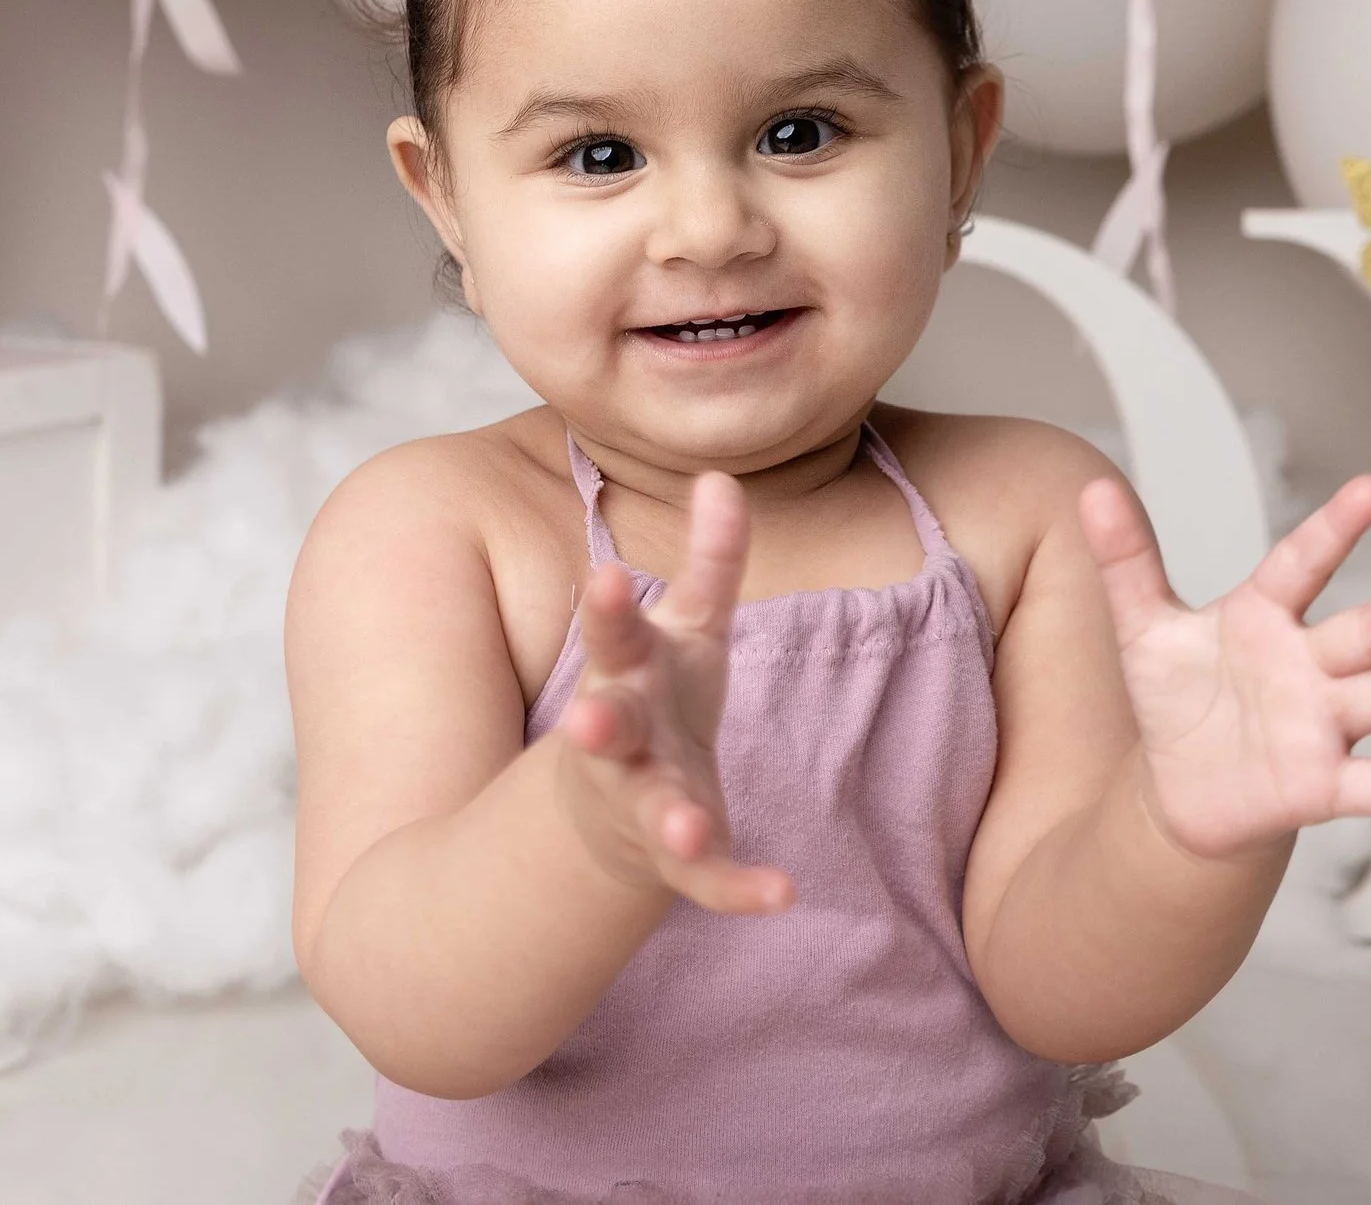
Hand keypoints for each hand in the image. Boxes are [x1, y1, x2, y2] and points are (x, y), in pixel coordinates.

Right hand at [552, 471, 794, 915]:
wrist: (614, 804)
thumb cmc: (659, 692)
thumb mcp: (690, 627)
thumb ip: (711, 560)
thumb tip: (721, 476)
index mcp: (627, 668)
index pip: (614, 631)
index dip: (611, 606)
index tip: (610, 576)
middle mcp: (624, 735)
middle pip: (609, 724)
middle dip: (599, 721)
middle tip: (589, 720)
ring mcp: (645, 796)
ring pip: (651, 807)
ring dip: (668, 815)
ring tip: (692, 825)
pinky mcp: (678, 853)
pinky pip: (704, 876)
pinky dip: (738, 888)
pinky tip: (781, 894)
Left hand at [1080, 473, 1370, 863]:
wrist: (1180, 789)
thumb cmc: (1175, 698)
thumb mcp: (1143, 628)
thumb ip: (1126, 560)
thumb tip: (1090, 492)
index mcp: (1265, 617)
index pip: (1301, 564)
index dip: (1333, 530)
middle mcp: (1308, 665)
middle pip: (1368, 632)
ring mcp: (1324, 724)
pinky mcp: (1325, 785)